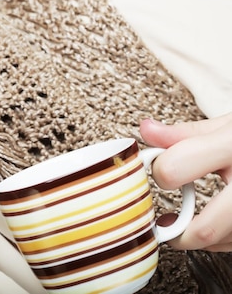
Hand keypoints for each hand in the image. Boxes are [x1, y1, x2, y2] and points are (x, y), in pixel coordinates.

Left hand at [139, 113, 231, 251]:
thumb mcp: (228, 126)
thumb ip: (185, 134)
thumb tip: (146, 131)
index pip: (175, 168)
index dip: (159, 171)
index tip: (159, 171)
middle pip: (205, 228)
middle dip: (176, 232)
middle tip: (165, 224)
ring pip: (223, 242)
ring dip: (198, 238)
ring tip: (186, 223)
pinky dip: (221, 240)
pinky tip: (216, 225)